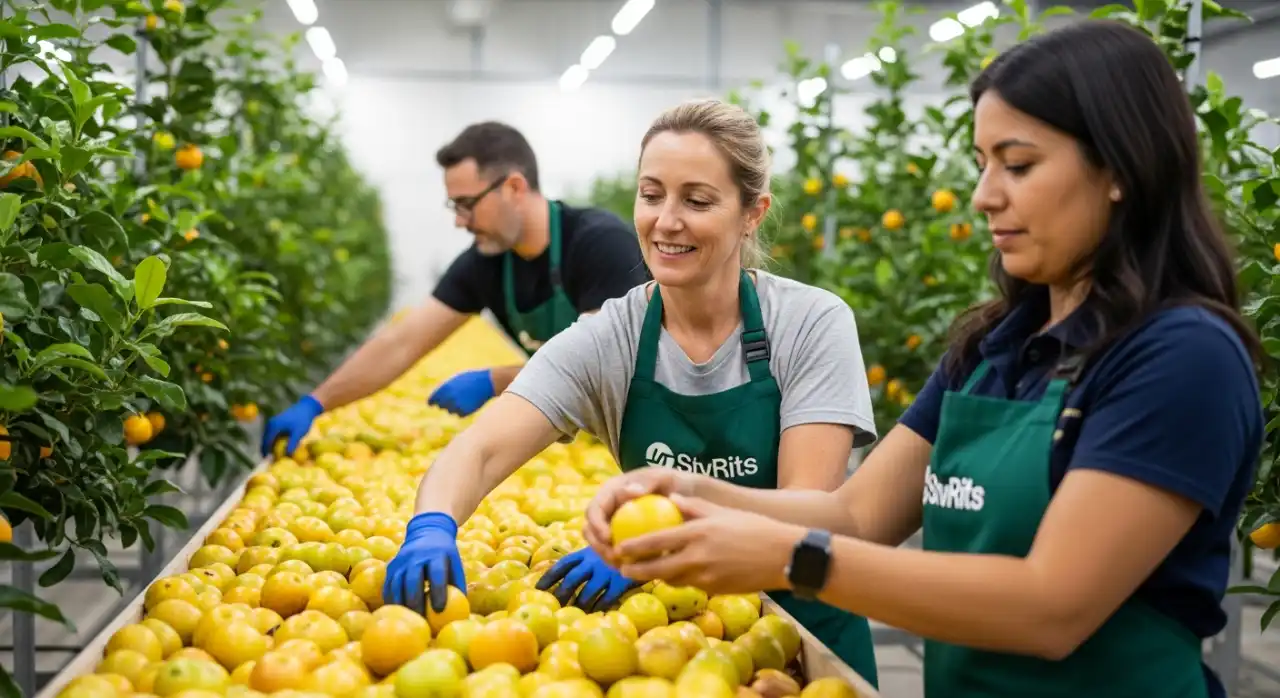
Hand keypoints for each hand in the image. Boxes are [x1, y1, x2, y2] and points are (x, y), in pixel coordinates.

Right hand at [260, 395, 323, 456]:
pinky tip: (282, 448)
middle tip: (274, 461)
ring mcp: (273, 423)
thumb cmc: (303, 420)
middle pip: (265, 442)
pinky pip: (273, 435)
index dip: (266, 454)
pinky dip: (275, 442)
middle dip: (268, 451)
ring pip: (269, 439)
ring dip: (272, 447)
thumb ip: (292, 444)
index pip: (265, 443)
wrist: (307, 407)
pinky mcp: (277, 423)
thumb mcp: (298, 433)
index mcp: (273, 427)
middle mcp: (270, 425)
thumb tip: (287, 455)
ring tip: (277, 456)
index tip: (270, 463)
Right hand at [382, 513, 466, 613]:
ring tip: (407, 618)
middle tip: (420, 619)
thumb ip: (458, 585)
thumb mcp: (455, 564)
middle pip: (413, 579)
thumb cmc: (445, 556)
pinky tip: (396, 612)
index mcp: (437, 554)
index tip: (440, 610)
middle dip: (415, 601)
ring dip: (400, 602)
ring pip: (397, 582)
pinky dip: (391, 599)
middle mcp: (417, 555)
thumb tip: (461, 612)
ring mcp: (402, 559)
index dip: (438, 592)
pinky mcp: (392, 565)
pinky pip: (388, 584)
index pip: (437, 573)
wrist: (427, 532)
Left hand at [428, 369, 495, 416]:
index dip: (432, 402)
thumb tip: (437, 399)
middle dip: (445, 404)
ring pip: (450, 411)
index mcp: (445, 388)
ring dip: (454, 407)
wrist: (486, 383)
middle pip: (441, 406)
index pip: (432, 400)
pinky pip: (459, 414)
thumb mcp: (455, 380)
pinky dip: (463, 411)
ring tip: (464, 398)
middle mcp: (449, 397)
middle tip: (453, 399)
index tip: (432, 404)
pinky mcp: (465, 412)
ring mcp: (456, 405)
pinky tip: (470, 403)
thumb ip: (445, 389)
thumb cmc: (471, 379)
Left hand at [534, 547, 637, 612]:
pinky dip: (599, 609)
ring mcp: (608, 571)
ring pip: (588, 593)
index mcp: (585, 553)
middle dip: (561, 594)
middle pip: (572, 580)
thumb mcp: (599, 550)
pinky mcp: (621, 581)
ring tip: (572, 617)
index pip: (563, 565)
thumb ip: (585, 560)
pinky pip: (607, 599)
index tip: (537, 589)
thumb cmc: (617, 551)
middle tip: (553, 608)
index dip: (549, 576)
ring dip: (579, 606)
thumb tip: (562, 580)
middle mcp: (594, 561)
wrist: (646, 544)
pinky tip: (594, 617)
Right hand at [585, 467, 692, 564]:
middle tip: (614, 557)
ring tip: (623, 566)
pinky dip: (622, 562)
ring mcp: (614, 525)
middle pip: (591, 530)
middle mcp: (607, 509)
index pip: (594, 509)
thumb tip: (631, 491)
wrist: (682, 494)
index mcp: (610, 492)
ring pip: (601, 545)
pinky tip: (634, 569)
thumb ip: (647, 483)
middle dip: (597, 546)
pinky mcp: (623, 538)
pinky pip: (617, 553)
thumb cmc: (671, 482)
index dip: (596, 525)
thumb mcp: (662, 478)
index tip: (608, 538)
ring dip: (608, 557)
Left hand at [612, 494, 804, 594]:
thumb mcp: (721, 512)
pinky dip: (680, 580)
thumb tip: (671, 499)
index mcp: (697, 534)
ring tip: (643, 573)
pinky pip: (691, 585)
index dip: (634, 548)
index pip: (656, 542)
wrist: (783, 556)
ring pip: (672, 580)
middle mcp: (698, 557)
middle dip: (636, 571)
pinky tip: (674, 575)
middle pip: (657, 569)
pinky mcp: (716, 589)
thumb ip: (693, 507)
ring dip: (656, 577)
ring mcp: (707, 576)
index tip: (618, 548)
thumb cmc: (753, 528)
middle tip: (622, 568)